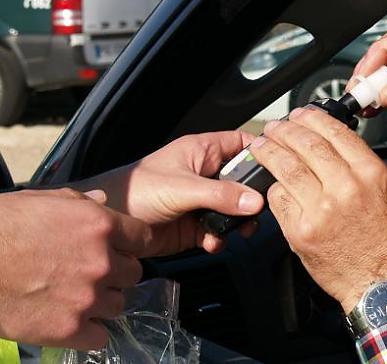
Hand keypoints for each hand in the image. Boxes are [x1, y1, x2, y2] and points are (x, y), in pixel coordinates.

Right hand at [0, 188, 150, 349]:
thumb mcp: (39, 199)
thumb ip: (78, 201)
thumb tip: (102, 201)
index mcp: (99, 225)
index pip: (143, 238)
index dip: (131, 244)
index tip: (119, 249)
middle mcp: (101, 261)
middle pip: (133, 274)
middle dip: (116, 273)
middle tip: (91, 274)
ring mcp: (88, 297)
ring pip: (118, 305)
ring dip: (102, 302)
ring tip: (75, 297)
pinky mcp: (70, 328)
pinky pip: (100, 336)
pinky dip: (89, 331)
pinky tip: (71, 321)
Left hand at [76, 131, 264, 255]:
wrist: (108, 227)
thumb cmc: (136, 191)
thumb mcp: (183, 188)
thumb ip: (220, 195)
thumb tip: (255, 202)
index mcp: (202, 151)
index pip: (240, 143)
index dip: (260, 152)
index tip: (277, 168)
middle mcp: (205, 174)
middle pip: (243, 181)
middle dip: (253, 198)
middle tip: (258, 212)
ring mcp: (200, 201)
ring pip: (234, 209)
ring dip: (238, 222)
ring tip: (238, 232)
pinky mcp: (194, 226)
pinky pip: (219, 231)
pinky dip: (220, 238)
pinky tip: (211, 242)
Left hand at [249, 107, 386, 312]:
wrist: (381, 283)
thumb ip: (361, 166)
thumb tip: (333, 143)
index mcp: (370, 174)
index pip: (334, 132)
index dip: (312, 118)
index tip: (301, 115)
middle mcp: (345, 188)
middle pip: (306, 145)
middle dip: (284, 130)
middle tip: (275, 127)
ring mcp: (320, 210)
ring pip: (286, 168)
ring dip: (269, 152)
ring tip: (261, 145)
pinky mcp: (301, 231)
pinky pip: (279, 200)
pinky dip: (273, 189)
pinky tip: (271, 183)